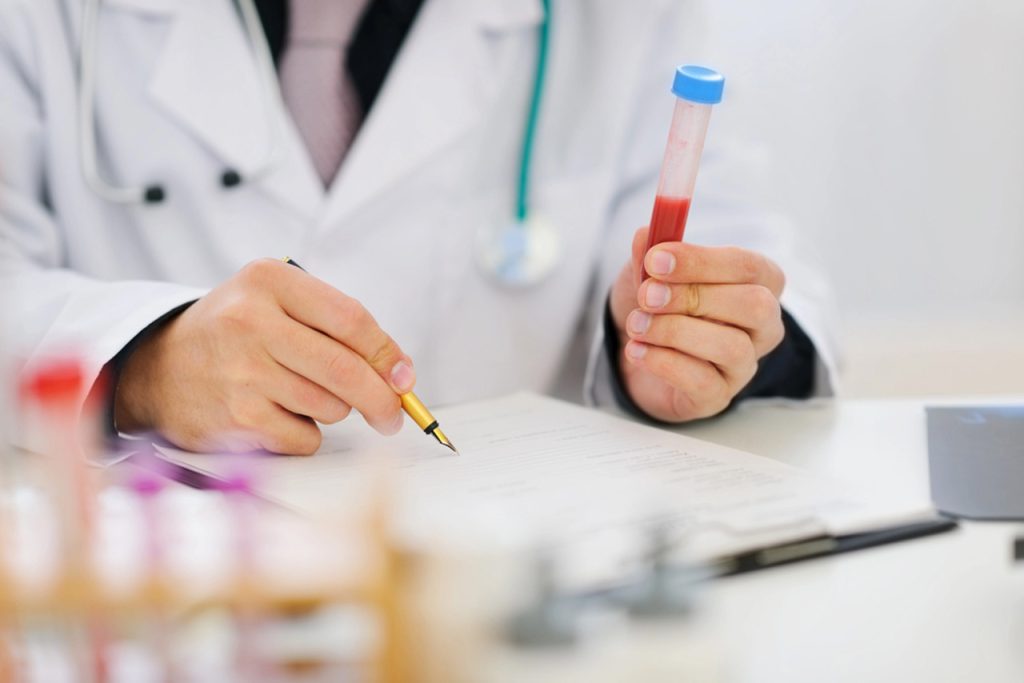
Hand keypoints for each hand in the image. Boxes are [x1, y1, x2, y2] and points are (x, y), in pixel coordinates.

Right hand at [115, 259, 413, 454]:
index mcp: (268, 281)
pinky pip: (305, 437)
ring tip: (299, 394)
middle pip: (346, 370)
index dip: (387, 353)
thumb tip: (400, 374)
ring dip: (332, 409)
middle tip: (393, 416)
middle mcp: (250, 322)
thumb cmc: (234, 334)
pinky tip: (277, 414)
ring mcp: (241, 372)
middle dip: (383, 400)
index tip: (404, 377)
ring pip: (330, 406)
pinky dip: (306, 434)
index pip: (352, 319)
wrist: (158, 368)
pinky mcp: (235, 418)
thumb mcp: (277, 303)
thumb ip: (337, 327)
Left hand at [609, 227, 785, 422]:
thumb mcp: (649, 270)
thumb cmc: (657, 302)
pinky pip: (703, 382)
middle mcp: (762, 324)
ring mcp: (744, 364)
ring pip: (731, 346)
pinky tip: (636, 350)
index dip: (701, 261)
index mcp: (757, 281)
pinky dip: (663, 362)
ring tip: (637, 325)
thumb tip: (646, 234)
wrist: (635, 348)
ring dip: (674, 331)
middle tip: (647, 295)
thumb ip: (651, 252)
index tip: (655, 259)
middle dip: (693, 296)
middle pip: (754, 305)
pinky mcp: (718, 396)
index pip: (748, 266)